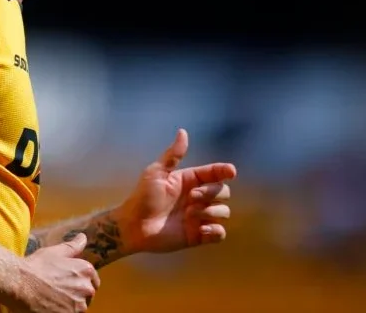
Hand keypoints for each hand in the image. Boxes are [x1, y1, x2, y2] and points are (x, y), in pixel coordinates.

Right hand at [11, 232, 99, 311]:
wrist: (21, 284)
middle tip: (59, 291)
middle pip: (87, 294)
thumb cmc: (37, 266)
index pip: (93, 281)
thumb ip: (73, 246)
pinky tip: (52, 306)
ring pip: (80, 307)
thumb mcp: (55, 252)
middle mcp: (86, 288)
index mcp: (86, 270)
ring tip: (54, 299)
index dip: (81, 282)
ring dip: (70, 305)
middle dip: (76, 293)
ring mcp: (79, 305)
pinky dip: (64, 311)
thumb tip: (83, 237)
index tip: (71, 283)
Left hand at [117, 128, 236, 254]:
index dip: (224, 171)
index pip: (214, 173)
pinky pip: (220, 233)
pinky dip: (216, 231)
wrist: (134, 226)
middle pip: (223, 191)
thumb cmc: (143, 197)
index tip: (231, 171)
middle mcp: (198, 197)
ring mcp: (199, 216)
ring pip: (224, 211)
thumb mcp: (156, 173)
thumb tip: (183, 131)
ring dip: (211, 211)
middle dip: (211, 193)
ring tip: (190, 214)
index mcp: (189, 180)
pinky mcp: (199, 235)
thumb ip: (172, 155)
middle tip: (191, 198)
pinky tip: (202, 229)